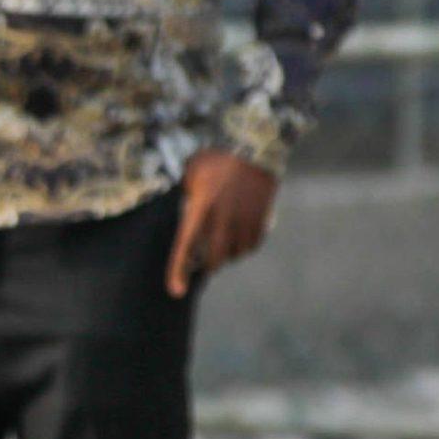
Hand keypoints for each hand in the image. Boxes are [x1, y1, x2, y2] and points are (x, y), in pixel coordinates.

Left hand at [166, 150, 278, 298]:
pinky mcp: (262, 219)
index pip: (185, 247)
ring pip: (234, 254)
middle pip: (212, 259)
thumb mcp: (190, 176)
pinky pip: (251, 246)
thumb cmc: (214, 160)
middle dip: (205, 265)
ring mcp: (244, 220)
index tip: (176, 291)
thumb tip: (185, 222)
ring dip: (225, 255)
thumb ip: (186, 200)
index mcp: (200, 208)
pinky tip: (237, 237)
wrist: (253, 147)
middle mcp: (222, 218)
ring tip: (220, 243)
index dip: (178, 271)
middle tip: (201, 261)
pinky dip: (243, 247)